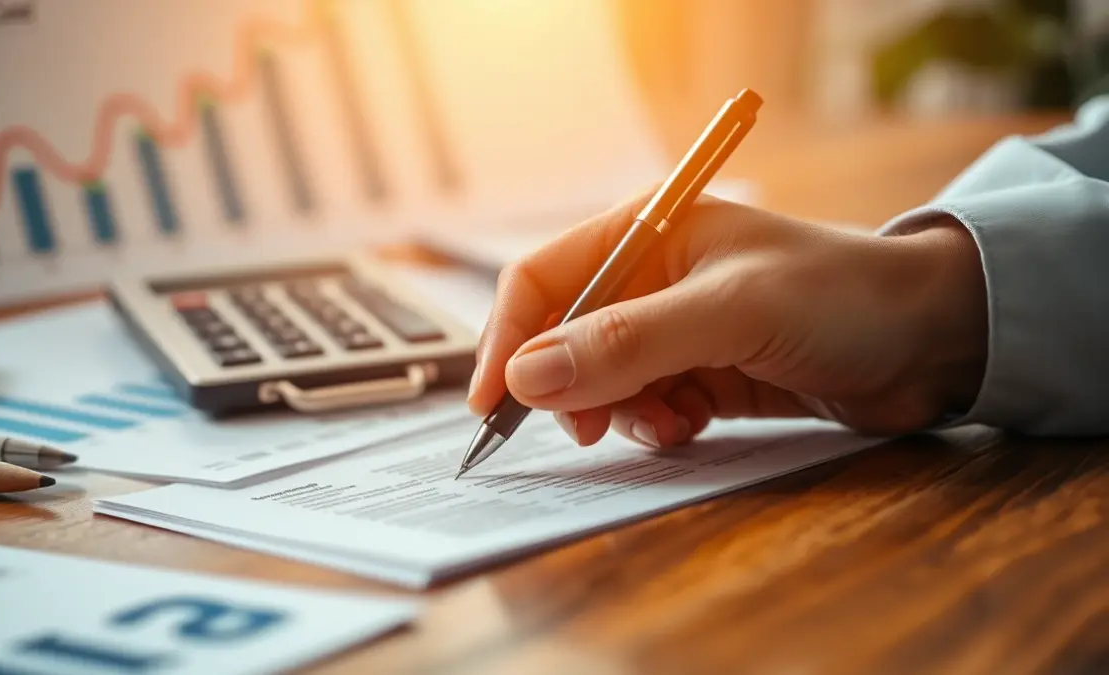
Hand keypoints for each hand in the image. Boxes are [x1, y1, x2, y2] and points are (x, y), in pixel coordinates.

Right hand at [466, 192, 987, 447]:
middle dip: (572, 386)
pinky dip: (657, 423)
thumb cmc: (841, 298)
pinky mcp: (701, 370)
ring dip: (621, 410)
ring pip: (601, 380)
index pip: (542, 280)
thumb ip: (626, 342)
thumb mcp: (728, 314)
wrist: (932, 341)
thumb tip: (527, 376)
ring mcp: (675, 327)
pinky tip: (695, 422)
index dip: (508, 339)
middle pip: (564, 337)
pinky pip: (644, 404)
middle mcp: (651, 277)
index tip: (493, 402)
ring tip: (670, 421)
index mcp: (647, 232)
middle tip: (595, 426)